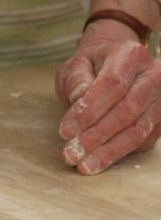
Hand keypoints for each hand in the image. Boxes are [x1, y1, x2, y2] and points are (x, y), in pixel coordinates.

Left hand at [56, 21, 160, 173]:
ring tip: (84, 165)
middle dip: (96, 136)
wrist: (116, 62)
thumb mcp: (77, 64)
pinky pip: (142, 142)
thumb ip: (77, 82)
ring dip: (108, 152)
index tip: (66, 130)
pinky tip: (99, 160)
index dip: (89, 110)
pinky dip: (119, 154)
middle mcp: (152, 75)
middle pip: (126, 111)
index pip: (112, 84)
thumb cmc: (93, 64)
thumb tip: (79, 105)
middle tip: (72, 153)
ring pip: (137, 132)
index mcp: (130, 54)